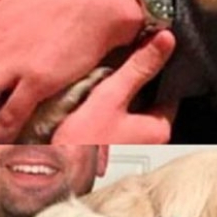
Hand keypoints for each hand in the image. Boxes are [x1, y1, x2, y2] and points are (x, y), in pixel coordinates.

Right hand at [52, 30, 175, 142]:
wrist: (47, 176)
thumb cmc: (80, 143)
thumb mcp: (110, 98)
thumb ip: (138, 69)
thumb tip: (165, 40)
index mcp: (159, 130)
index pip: (169, 92)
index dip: (156, 71)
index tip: (144, 53)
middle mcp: (152, 144)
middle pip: (148, 104)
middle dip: (135, 87)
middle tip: (118, 65)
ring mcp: (132, 150)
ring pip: (130, 114)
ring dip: (118, 100)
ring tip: (101, 82)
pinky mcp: (112, 154)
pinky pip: (115, 126)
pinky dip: (107, 114)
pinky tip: (90, 106)